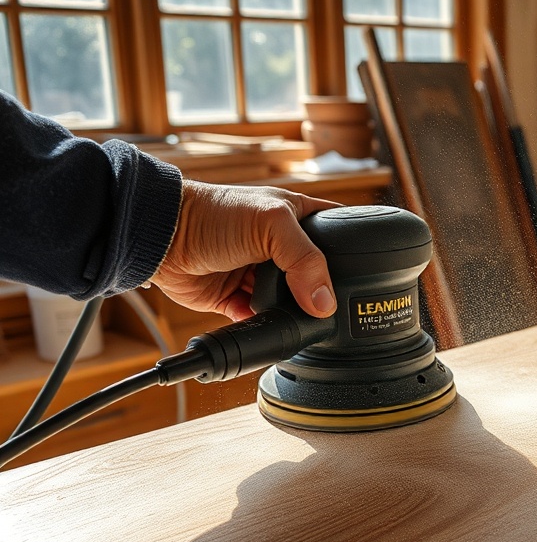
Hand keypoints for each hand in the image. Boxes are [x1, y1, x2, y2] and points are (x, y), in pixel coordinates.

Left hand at [151, 180, 338, 321]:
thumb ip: (305, 260)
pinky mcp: (239, 300)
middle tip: (331, 306)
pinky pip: (262, 321)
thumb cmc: (213, 213)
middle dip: (323, 292)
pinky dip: (266, 327)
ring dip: (293, 313)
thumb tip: (324, 304)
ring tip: (296, 315)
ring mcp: (262, 275)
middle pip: (318, 276)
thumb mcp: (271, 223)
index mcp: (298, 217)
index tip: (368, 274)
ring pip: (291, 303)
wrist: (164, 238)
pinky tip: (270, 326)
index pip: (339, 233)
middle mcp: (282, 247)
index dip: (355, 251)